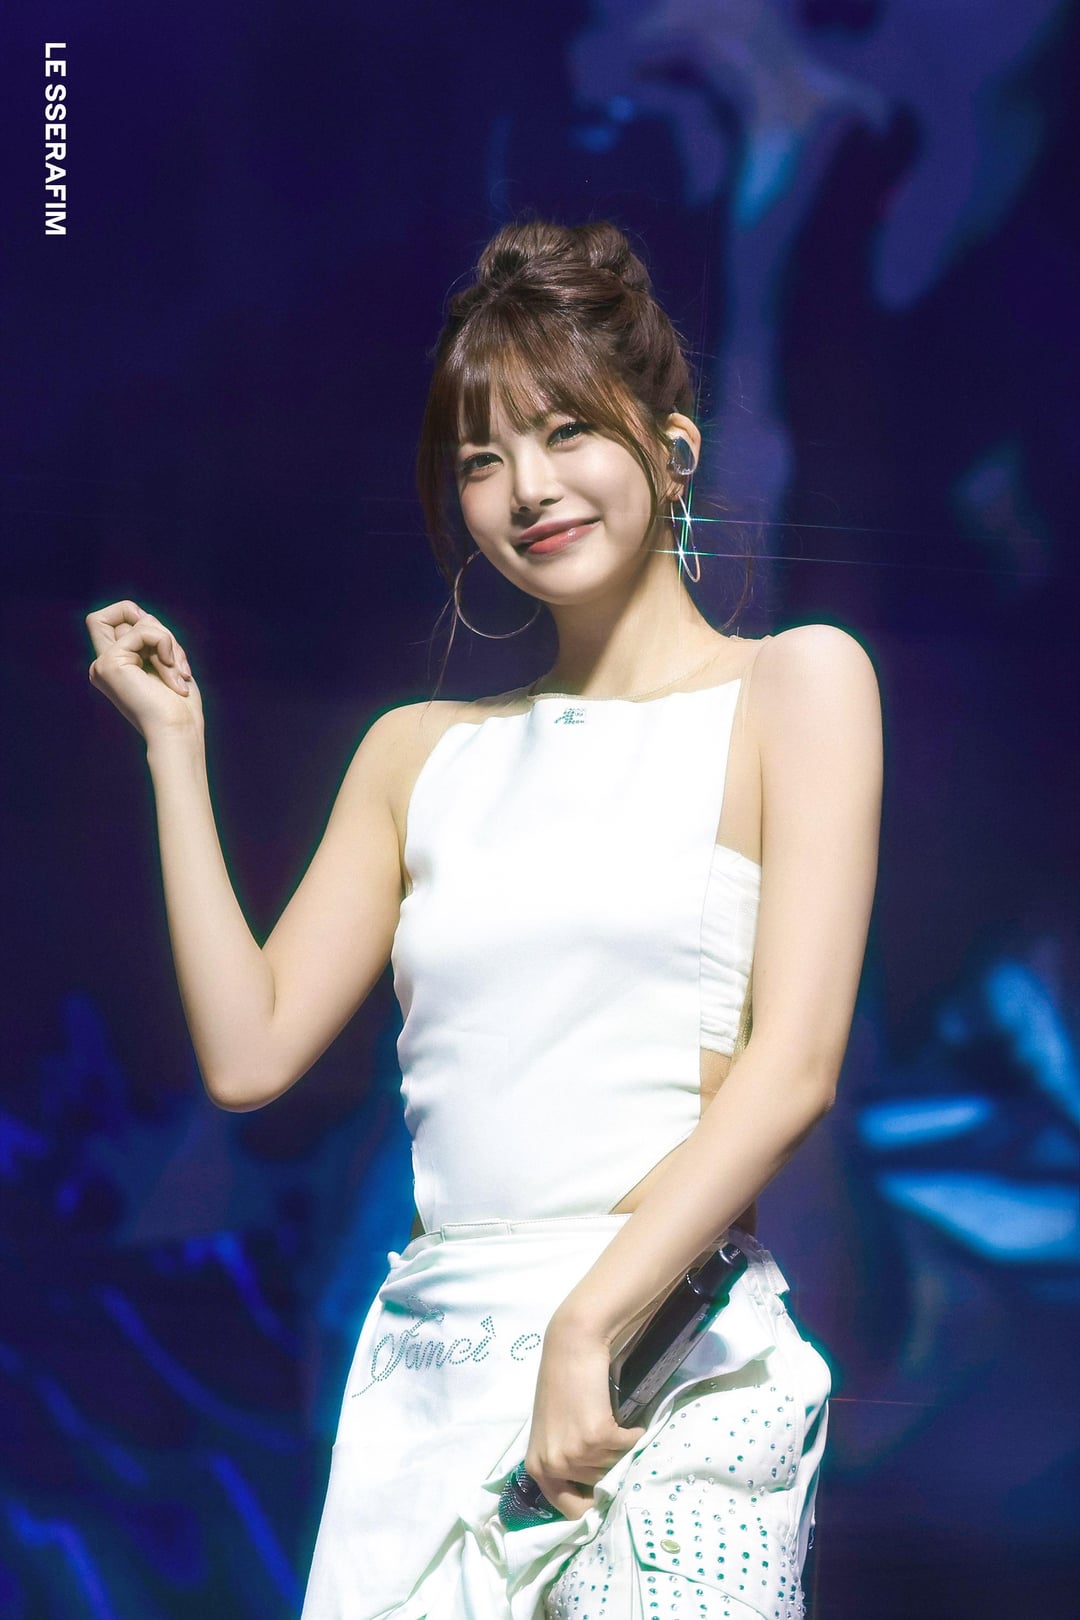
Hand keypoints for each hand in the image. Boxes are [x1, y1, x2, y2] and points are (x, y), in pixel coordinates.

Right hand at [86, 600, 202, 742]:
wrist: (177, 730)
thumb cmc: (179, 706)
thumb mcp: (166, 662)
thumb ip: (150, 638)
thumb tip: (142, 615)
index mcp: (114, 667)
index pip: (109, 621)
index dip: (132, 616)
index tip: (161, 641)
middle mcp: (103, 665)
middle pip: (113, 614)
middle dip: (153, 626)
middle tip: (170, 656)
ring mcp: (102, 664)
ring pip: (138, 622)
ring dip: (169, 642)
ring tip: (177, 673)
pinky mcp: (109, 663)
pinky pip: (142, 631)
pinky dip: (165, 644)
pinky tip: (172, 671)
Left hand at [523, 1315, 645, 1520]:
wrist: (571, 1347)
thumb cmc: (562, 1385)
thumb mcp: (554, 1433)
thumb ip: (566, 1464)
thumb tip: (597, 1499)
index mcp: (538, 1469)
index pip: (570, 1511)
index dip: (594, 1506)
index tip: (610, 1497)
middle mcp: (553, 1465)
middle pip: (598, 1488)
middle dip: (611, 1469)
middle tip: (616, 1448)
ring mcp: (575, 1452)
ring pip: (615, 1466)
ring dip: (623, 1450)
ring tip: (618, 1429)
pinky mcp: (597, 1435)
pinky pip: (629, 1446)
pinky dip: (636, 1435)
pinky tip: (630, 1421)